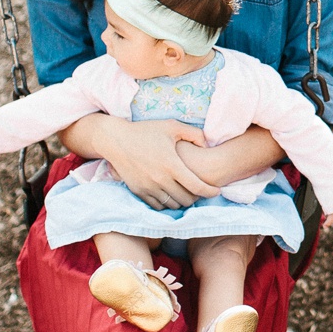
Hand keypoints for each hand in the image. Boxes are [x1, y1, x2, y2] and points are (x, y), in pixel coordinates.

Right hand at [94, 119, 221, 208]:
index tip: (216, 191)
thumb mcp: (172, 126)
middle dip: (197, 197)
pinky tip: (171, 196)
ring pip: (172, 205)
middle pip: (186, 199)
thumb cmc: (145, 131)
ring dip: (182, 202)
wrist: (116, 140)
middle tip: (201, 191)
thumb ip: (194, 134)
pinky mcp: (138, 191)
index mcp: (172, 165)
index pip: (197, 186)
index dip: (210, 191)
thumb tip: (208, 144)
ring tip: (187, 194)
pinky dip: (167, 203)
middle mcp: (161, 180)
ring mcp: (148, 188)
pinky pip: (157, 205)